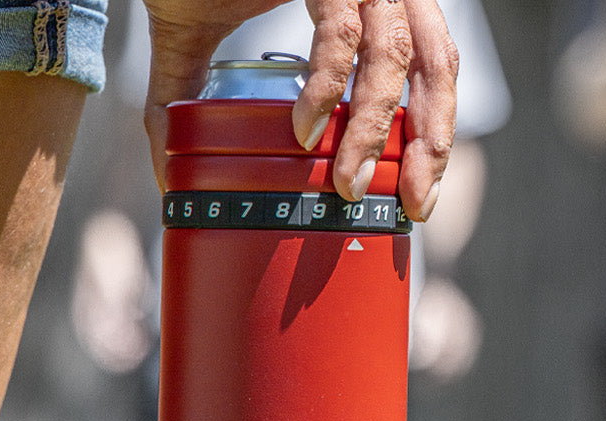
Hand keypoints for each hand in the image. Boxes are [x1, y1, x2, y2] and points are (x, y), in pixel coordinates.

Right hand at [142, 0, 458, 220]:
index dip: (436, 129)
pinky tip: (304, 128)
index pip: (430, 64)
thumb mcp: (190, 36)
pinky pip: (341, 27)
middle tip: (413, 207)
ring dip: (377, 125)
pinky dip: (327, 84)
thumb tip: (169, 182)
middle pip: (434, 63)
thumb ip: (185, 100)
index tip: (420, 193)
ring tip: (346, 183)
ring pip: (396, 52)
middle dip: (430, 141)